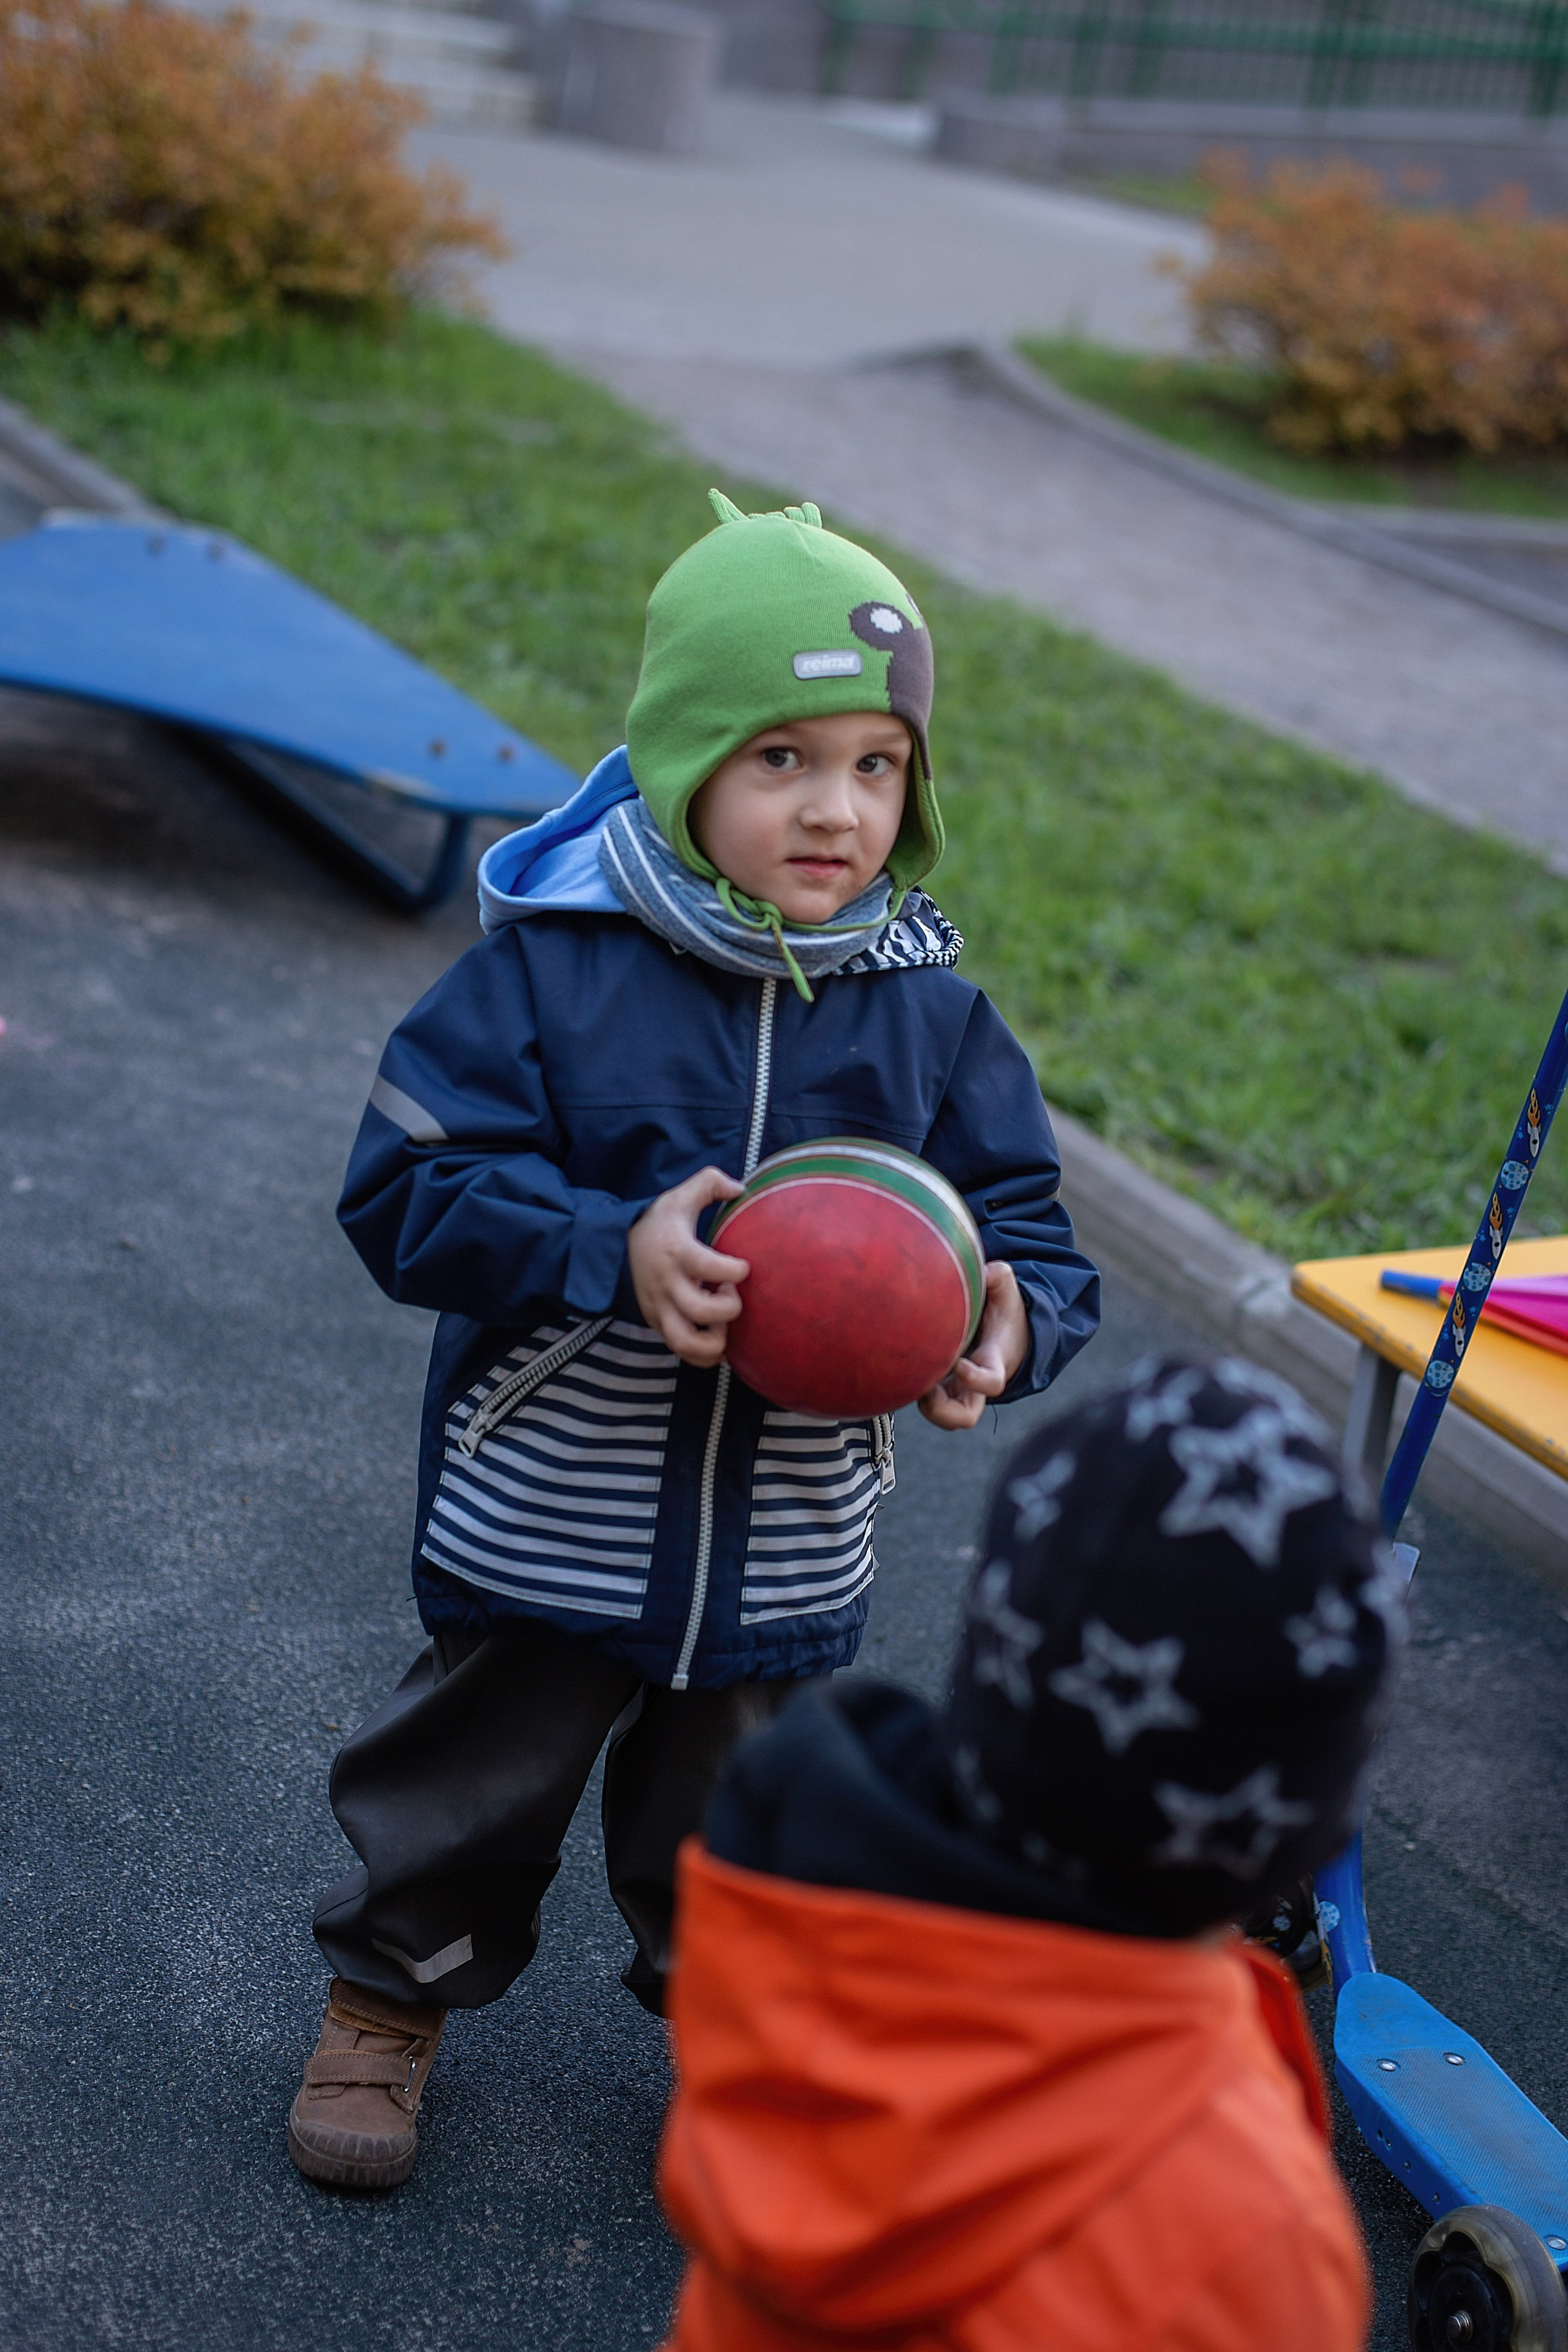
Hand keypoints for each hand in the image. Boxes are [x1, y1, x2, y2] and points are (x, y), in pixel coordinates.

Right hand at [628, 1167, 749, 1366]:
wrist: (612, 1246)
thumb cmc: (657, 1222)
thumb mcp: (679, 1196)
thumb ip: (710, 1182)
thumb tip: (740, 1189)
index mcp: (676, 1251)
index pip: (708, 1266)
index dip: (734, 1270)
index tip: (743, 1266)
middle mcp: (666, 1284)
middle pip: (700, 1310)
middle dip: (728, 1307)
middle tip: (730, 1293)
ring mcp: (659, 1308)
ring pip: (686, 1342)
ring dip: (714, 1339)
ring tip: (721, 1322)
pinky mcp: (656, 1324)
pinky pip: (682, 1352)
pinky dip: (704, 1354)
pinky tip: (716, 1336)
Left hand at [918, 1260, 1029, 1429]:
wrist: (1006, 1336)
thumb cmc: (1004, 1313)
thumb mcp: (1007, 1293)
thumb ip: (1000, 1278)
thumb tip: (986, 1270)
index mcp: (995, 1362)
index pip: (991, 1383)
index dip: (976, 1380)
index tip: (959, 1365)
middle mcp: (975, 1385)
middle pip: (964, 1417)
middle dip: (943, 1411)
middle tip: (926, 1388)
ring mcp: (958, 1391)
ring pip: (942, 1416)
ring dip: (924, 1404)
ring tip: (908, 1377)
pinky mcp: (942, 1389)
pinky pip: (926, 1401)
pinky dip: (912, 1390)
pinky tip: (897, 1367)